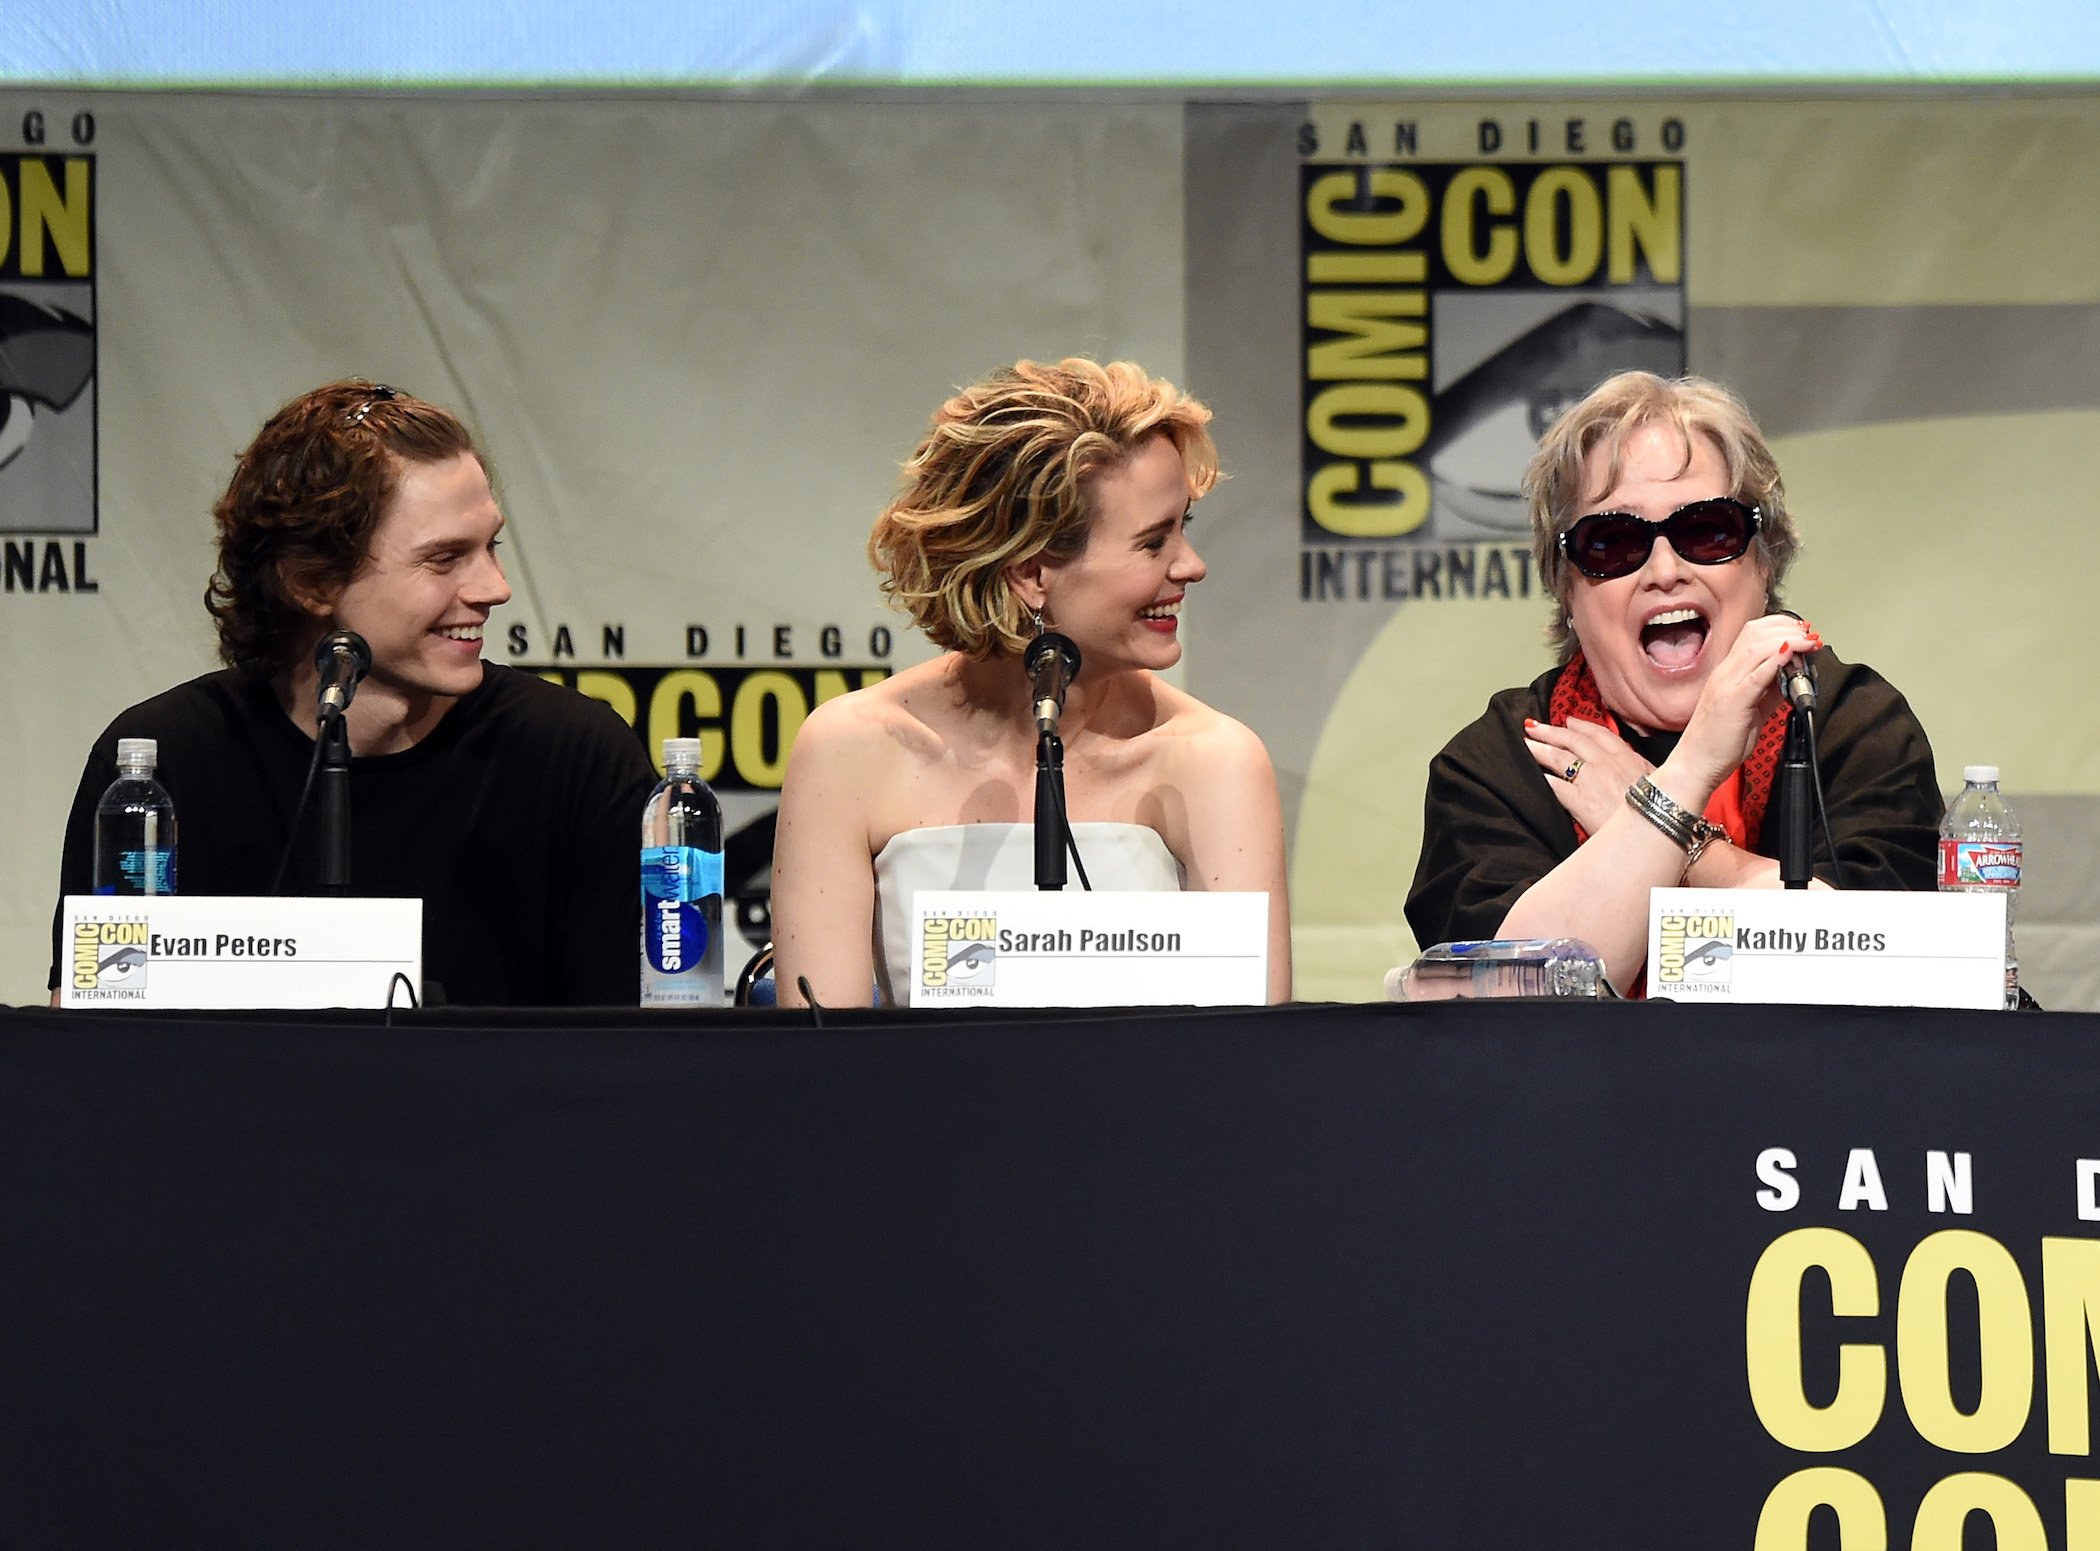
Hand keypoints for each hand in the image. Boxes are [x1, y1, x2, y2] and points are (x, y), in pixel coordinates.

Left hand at [1523, 715, 1654, 835]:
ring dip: (1541, 749)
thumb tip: (1634, 765)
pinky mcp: (1582, 802)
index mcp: (1628, 758)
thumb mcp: (1659, 783)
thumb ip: (1642, 770)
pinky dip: (1545, 780)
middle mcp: (1608, 764)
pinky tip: (1537, 777)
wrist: (1661, 831)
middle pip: (1574, 741)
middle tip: (1534, 727)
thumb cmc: (1663, 812)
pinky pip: (1556, 787)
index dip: (1581, 726)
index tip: (1568, 721)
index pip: (1600, 734)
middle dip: (1552, 732)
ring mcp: (1593, 781)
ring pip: (1560, 758)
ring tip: (1527, 745)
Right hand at [1670, 612, 1820, 792]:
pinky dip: (1777, 659)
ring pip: (1756, 647)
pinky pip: (1756, 674)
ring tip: (1808, 642)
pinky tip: (1792, 653)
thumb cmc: (1717, 743)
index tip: (1800, 632)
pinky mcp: (1732, 701)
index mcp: (1726, 674)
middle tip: (1809, 635)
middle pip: (1754, 633)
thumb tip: (1791, 677)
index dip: (1778, 626)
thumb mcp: (1750, 711)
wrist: (1695, 765)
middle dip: (1787, 628)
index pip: (1751, 634)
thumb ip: (1768, 691)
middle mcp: (1724, 674)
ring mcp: (1726, 685)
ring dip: (1787, 639)